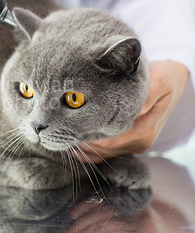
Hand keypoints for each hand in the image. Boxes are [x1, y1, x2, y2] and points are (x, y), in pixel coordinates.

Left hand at [73, 60, 188, 163]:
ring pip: (104, 154)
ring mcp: (135, 145)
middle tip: (60, 133)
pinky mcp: (130, 145)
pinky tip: (74, 150)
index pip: (110, 139)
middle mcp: (141, 141)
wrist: (172, 82)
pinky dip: (90, 154)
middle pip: (104, 148)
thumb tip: (130, 112)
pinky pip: (107, 154)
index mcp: (145, 128)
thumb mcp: (157, 81)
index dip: (89, 136)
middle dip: (82, 142)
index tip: (69, 129)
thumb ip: (144, 96)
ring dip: (84, 149)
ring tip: (63, 140)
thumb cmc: (162, 77)